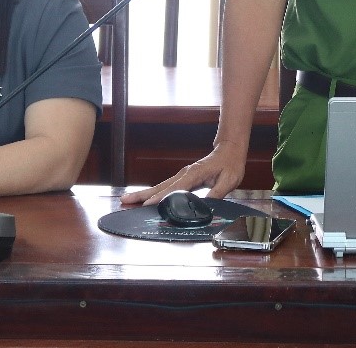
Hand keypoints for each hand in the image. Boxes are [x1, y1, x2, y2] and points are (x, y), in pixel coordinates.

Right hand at [120, 142, 247, 205]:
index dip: (162, 197)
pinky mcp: (182, 178)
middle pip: (161, 186)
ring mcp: (182, 175)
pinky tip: (144, 200)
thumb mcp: (229, 180)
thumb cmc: (230, 164)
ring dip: (144, 194)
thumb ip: (217, 193)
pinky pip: (165, 187)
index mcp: (195, 174)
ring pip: (160, 186)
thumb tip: (204, 207)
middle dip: (143, 195)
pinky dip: (153, 193)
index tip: (148, 205)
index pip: (175, 188)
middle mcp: (184, 174)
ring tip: (127, 200)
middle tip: (125, 200)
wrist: (229, 150)